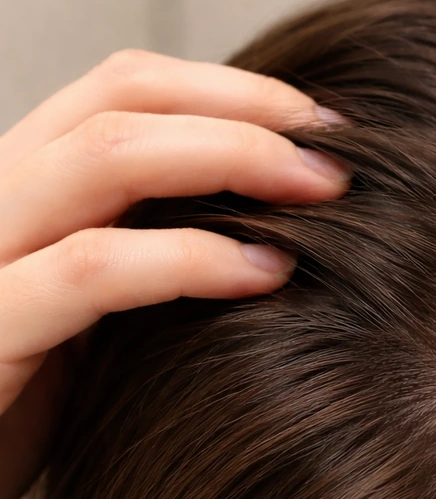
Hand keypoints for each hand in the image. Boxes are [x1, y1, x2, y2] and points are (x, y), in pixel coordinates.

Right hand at [0, 49, 350, 498]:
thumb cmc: (43, 407)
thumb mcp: (103, 314)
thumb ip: (158, 255)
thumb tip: (282, 230)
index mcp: (31, 189)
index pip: (126, 91)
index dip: (233, 92)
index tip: (323, 127)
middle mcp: (0, 201)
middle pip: (122, 98)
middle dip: (247, 112)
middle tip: (339, 153)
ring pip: (106, 157)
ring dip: (233, 158)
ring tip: (322, 193)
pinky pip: (94, 269)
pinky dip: (191, 258)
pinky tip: (266, 274)